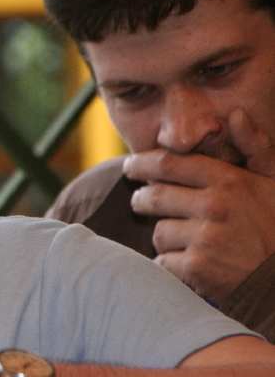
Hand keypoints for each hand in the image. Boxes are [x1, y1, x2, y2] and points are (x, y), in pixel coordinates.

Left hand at [125, 109, 274, 302]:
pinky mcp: (199, 269)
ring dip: (165, 237)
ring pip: (159, 232)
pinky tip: (190, 265)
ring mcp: (206, 239)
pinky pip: (164, 261)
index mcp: (229, 181)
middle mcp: (215, 207)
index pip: (168, 165)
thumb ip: (255, 147)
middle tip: (141, 203)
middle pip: (153, 197)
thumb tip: (236, 115)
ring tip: (185, 240)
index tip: (130, 166)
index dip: (141, 164)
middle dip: (142, 201)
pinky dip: (172, 265)